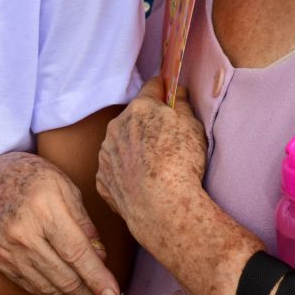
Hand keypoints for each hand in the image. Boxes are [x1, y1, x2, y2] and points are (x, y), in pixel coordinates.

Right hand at [0, 152, 120, 294]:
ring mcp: (8, 250)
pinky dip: (52, 293)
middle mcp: (23, 234)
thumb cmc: (35, 177)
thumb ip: (84, 223)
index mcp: (44, 210)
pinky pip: (31, 285)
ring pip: (47, 287)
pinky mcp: (0, 260)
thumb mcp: (66, 187)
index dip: (97, 279)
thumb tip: (100, 257)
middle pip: (63, 276)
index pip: (76, 253)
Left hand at [96, 77, 207, 247]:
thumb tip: (176, 92)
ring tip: (155, 168)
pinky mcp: (102, 179)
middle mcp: (116, 127)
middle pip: (134, 117)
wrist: (161, 207)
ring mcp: (106, 154)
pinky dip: (126, 174)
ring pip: (122, 144)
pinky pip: (115, 170)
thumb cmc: (181, 163)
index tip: (169, 94)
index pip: (152, 87)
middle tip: (167, 142)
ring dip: (134, 149)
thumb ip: (182, 104)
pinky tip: (143, 185)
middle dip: (148, 124)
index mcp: (139, 109)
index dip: (164, 90)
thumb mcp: (193, 126)